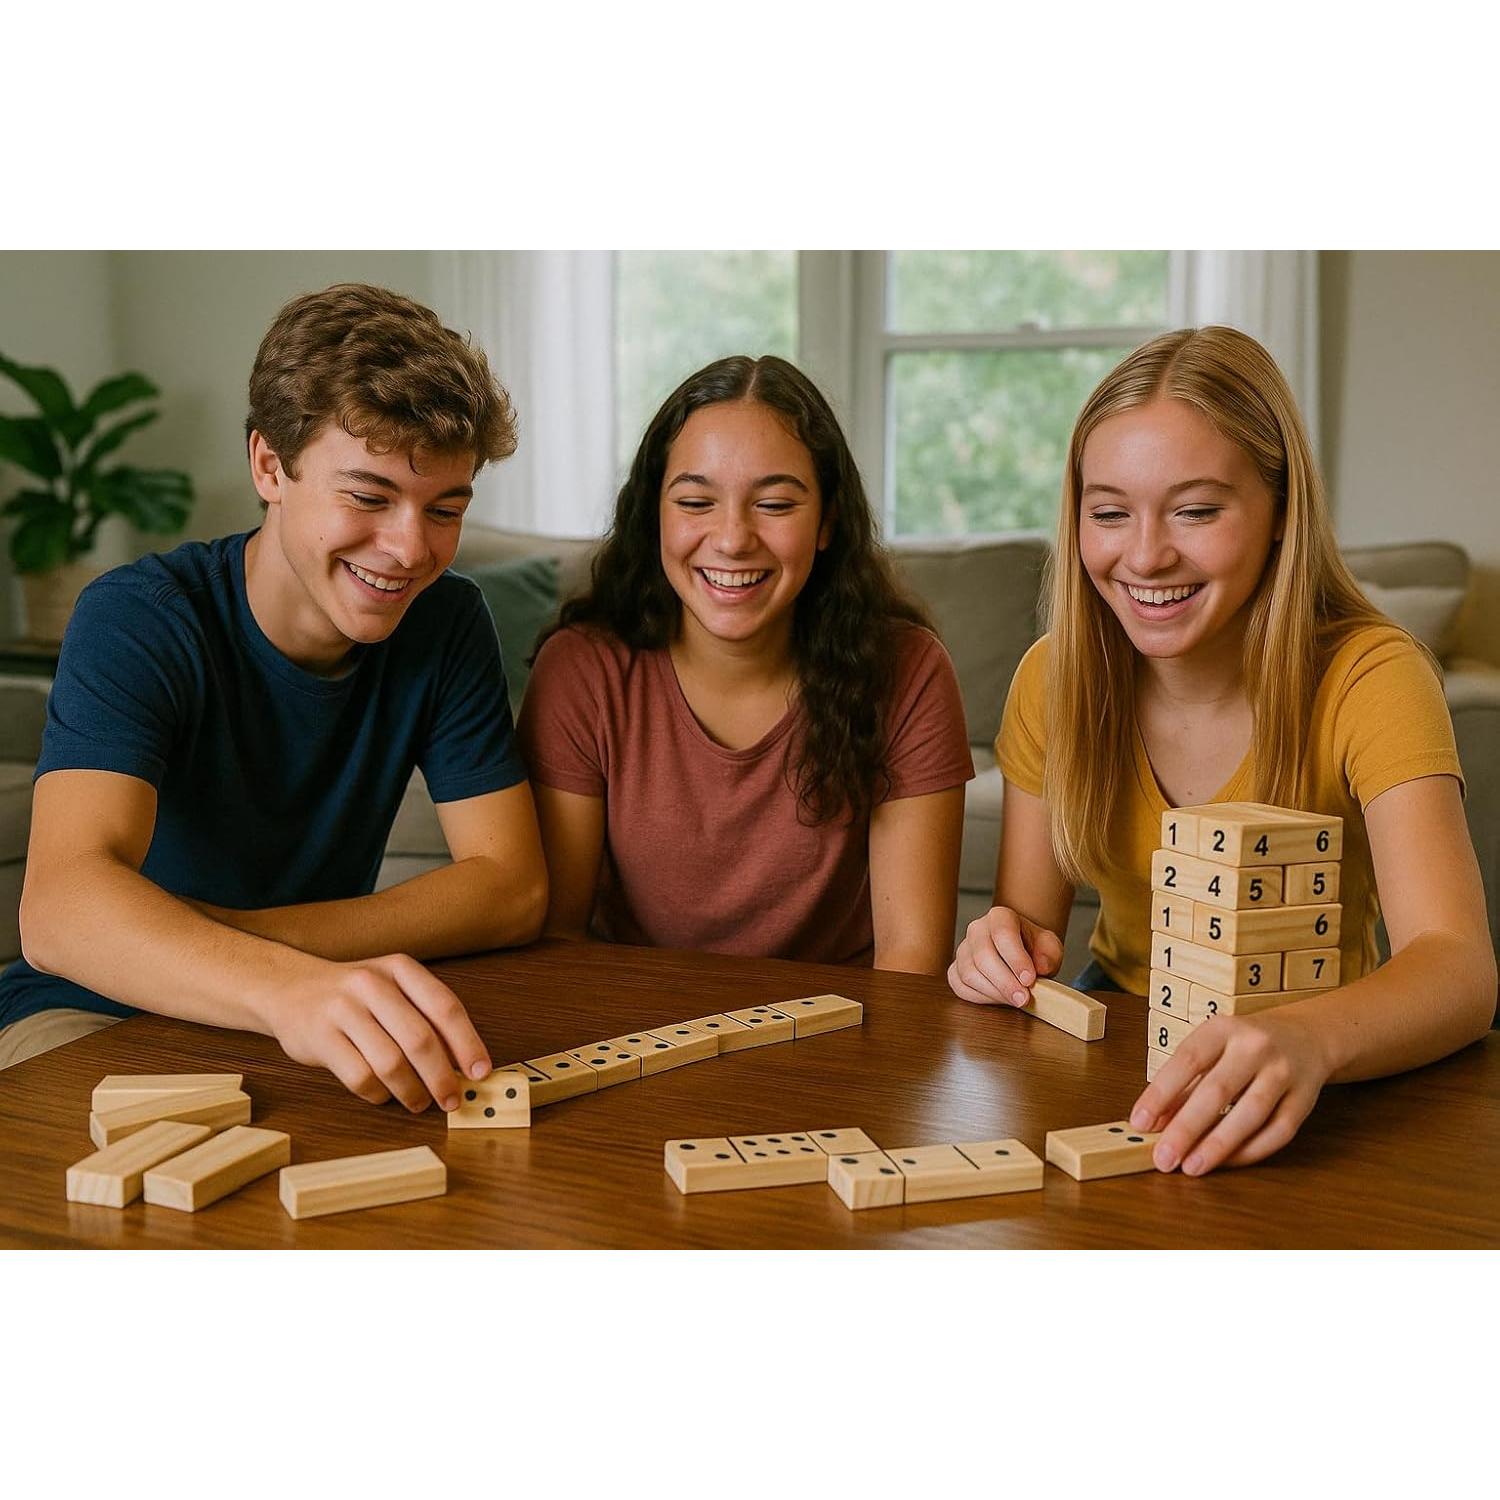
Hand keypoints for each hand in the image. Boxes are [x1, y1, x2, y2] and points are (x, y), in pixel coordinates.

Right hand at [263, 954, 492, 1111]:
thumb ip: (426, 1017)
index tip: (482, 1072)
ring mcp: (342, 1009)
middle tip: (451, 1100)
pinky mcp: (320, 1037)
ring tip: (419, 1102)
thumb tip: (465, 1062)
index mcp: (400, 969)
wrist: (288, 988)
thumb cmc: (354, 996)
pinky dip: (378, 1094)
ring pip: (390, 1063)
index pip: (445, 1007)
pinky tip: (383, 1094)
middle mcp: (372, 984)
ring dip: (411, 1091)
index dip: (468, 1043)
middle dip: (442, 1077)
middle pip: (420, 1039)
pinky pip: (360, 1077)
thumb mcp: (393, 989)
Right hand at [947, 906, 1064, 1006]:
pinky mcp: (955, 970)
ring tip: (1014, 1000)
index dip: (1015, 958)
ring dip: (994, 992)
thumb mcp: (1049, 947)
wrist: (1021, 954)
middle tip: (1023, 998)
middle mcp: (977, 929)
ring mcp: (963, 950)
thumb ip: (1049, 953)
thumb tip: (1040, 966)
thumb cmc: (1034, 949)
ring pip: (969, 973)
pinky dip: (980, 997)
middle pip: (983, 956)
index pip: (1002, 933)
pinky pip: (960, 987)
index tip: (1029, 980)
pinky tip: (998, 999)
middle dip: (1005, 982)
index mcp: (1000, 917)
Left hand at [1129, 1008, 1333, 1174]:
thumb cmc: (1244, 1046)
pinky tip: (1226, 1162)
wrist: (1305, 1036)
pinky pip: (1278, 1131)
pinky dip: (1250, 1150)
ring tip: (1192, 1166)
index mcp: (1223, 1028)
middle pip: (1217, 1091)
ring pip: (1250, 1113)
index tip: (1140, 1122)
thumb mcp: (1211, 1050)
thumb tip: (1152, 1124)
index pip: (1187, 1061)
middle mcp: (1255, 1046)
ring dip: (1218, 1145)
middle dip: (1186, 1128)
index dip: (1161, 1093)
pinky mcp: (1305, 1098)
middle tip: (1163, 1158)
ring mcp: (1284, 1072)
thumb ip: (1183, 1085)